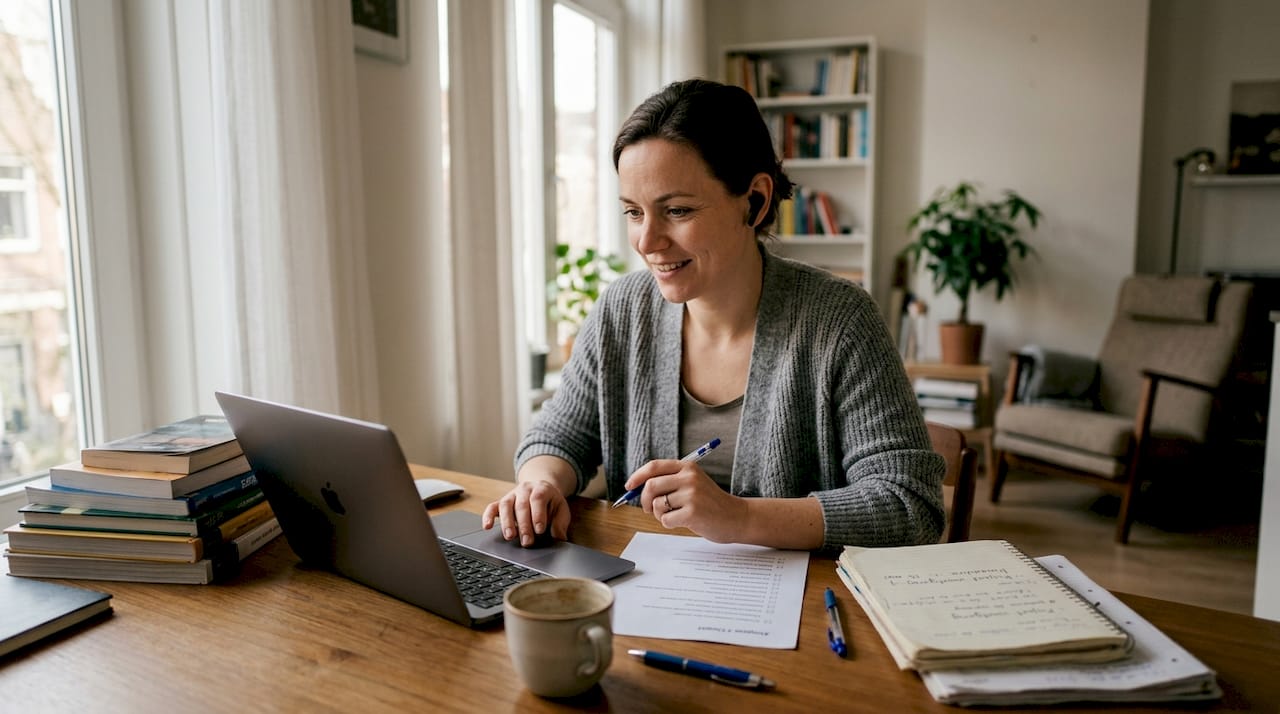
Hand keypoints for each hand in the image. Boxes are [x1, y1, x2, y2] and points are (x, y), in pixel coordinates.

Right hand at [481, 479, 570, 546]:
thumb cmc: (551, 503)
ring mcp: (512, 494)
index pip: (538, 499)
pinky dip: (488, 516)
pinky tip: (487, 527)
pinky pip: (492, 507)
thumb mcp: (561, 510)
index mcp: (541, 488)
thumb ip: (560, 523)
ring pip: (506, 505)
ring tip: (510, 537)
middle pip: (521, 505)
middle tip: (527, 542)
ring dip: (507, 522)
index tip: (539, 530)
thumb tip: (559, 537)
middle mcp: (525, 489)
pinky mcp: (502, 501)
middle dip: (524, 525)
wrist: (541, 490)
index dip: (538, 514)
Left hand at [624, 459, 747, 542]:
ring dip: (659, 514)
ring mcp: (692, 494)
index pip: (654, 466)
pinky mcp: (693, 512)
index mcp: (688, 467)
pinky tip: (682, 522)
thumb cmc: (710, 503)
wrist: (735, 517)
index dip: (637, 476)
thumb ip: (670, 482)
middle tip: (650, 509)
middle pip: (651, 486)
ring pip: (657, 505)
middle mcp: (689, 477)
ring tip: (674, 515)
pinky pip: (665, 519)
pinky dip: (668, 524)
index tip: (629, 487)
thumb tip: (637, 488)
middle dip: (645, 501)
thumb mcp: (693, 484)